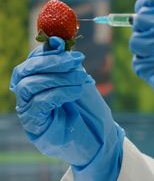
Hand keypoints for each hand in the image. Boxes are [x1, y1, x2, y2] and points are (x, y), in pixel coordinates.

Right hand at [10, 37, 123, 180]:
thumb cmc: (89, 109)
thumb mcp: (79, 80)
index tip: (65, 46)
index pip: (32, 61)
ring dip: (58, 77)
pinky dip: (58, 92)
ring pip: (30, 85)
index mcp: (38, 82)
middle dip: (52, 62)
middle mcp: (28, 96)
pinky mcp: (34, 125)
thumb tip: (56, 41)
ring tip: (81, 79)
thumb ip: (67, 64)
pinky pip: (38, 103)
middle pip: (25, 71)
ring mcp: (28, 111)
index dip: (46, 51)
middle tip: (76, 60)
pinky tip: (76, 91)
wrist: (100, 138)